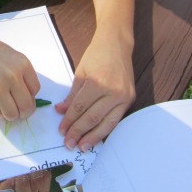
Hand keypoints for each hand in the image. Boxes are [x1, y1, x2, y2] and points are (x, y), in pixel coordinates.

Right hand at [0, 33, 40, 120]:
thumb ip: (22, 74)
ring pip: (12, 113)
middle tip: (17, 110)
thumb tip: (27, 98)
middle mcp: (12, 76)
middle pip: (26, 106)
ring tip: (5, 107)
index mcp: (23, 64)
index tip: (21, 95)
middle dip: (23, 112)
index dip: (29, 96)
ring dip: (10, 114)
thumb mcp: (12, 56)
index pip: (35, 91)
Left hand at [56, 33, 134, 150]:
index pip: (80, 108)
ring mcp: (124, 97)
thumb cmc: (96, 56)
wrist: (117, 45)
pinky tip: (97, 137)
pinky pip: (116, 119)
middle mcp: (113, 92)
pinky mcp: (130, 99)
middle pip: (93, 118)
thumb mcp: (80, 72)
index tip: (61, 131)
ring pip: (107, 123)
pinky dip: (106, 129)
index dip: (69, 121)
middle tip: (68, 144)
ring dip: (93, 137)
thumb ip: (71, 95)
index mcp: (98, 83)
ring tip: (82, 146)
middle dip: (79, 132)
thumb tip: (61, 111)